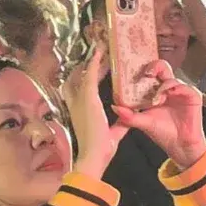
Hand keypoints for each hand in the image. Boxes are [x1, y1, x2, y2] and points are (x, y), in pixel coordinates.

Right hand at [60, 42, 128, 178]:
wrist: (94, 157)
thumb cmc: (100, 150)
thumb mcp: (112, 133)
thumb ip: (120, 123)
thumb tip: (129, 117)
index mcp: (81, 111)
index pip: (82, 89)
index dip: (87, 77)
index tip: (97, 68)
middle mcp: (76, 103)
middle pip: (78, 78)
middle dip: (87, 65)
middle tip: (98, 53)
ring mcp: (80, 100)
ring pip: (83, 74)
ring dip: (91, 61)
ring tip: (100, 49)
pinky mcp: (88, 99)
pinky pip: (90, 76)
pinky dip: (94, 63)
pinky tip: (100, 53)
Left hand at [110, 60, 205, 168]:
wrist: (178, 145)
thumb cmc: (163, 132)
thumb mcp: (143, 122)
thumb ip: (129, 115)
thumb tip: (114, 107)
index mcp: (156, 91)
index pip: (151, 74)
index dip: (143, 70)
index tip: (134, 72)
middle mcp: (169, 88)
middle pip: (162, 68)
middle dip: (154, 67)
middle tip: (146, 73)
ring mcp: (181, 91)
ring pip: (172, 78)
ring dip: (162, 85)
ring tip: (157, 98)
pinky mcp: (192, 96)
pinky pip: (184, 87)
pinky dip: (176, 89)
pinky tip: (169, 94)